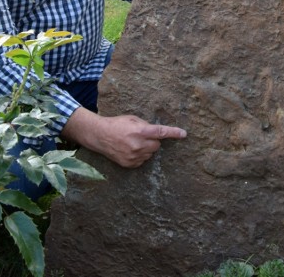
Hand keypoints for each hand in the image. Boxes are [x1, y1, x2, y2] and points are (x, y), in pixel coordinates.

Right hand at [61, 108, 186, 167]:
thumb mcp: (132, 119)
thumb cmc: (117, 124)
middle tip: (142, 137)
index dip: (174, 133)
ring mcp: (134, 156)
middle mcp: (138, 145)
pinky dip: (139, 156)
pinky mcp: (129, 164)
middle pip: (157, 145)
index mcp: (140, 131)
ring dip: (146, 149)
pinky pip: (142, 161)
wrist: (100, 136)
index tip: (184, 134)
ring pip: (150, 154)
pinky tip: (129, 150)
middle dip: (153, 141)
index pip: (161, 132)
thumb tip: (157, 133)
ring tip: (133, 143)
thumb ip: (146, 125)